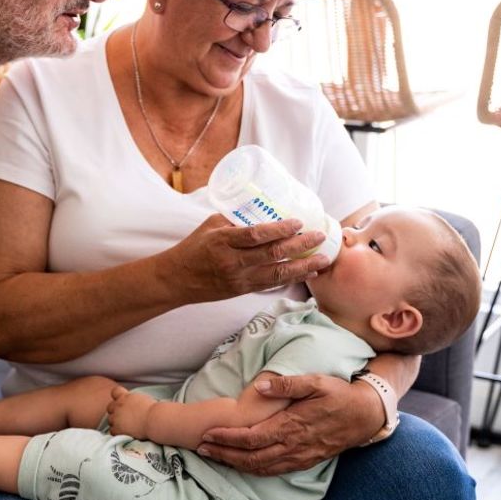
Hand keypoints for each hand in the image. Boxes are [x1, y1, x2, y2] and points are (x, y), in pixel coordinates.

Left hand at [106, 386, 155, 440]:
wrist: (154, 419)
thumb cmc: (154, 410)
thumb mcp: (142, 399)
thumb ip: (134, 400)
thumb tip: (134, 404)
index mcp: (125, 396)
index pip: (115, 391)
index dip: (117, 396)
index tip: (122, 401)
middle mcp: (118, 405)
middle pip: (110, 407)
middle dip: (115, 411)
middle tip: (124, 417)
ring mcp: (116, 417)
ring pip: (110, 420)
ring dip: (116, 423)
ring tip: (126, 427)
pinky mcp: (117, 429)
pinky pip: (112, 431)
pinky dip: (117, 433)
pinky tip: (125, 433)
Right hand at [164, 215, 333, 303]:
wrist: (177, 279)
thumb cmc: (194, 247)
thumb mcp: (210, 225)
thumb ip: (235, 220)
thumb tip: (263, 209)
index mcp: (223, 241)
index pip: (256, 235)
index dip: (280, 229)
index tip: (298, 222)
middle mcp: (232, 261)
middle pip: (272, 254)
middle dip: (300, 245)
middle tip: (319, 236)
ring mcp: (239, 279)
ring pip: (277, 274)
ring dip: (303, 266)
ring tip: (323, 258)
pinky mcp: (242, 290)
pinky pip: (271, 284)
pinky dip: (292, 278)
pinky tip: (308, 272)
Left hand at [196, 374, 383, 475]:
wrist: (365, 416)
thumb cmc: (339, 395)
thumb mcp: (316, 382)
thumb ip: (286, 385)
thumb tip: (258, 386)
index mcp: (291, 426)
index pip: (251, 438)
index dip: (227, 439)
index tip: (207, 435)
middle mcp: (293, 446)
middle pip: (251, 458)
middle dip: (224, 454)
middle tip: (201, 448)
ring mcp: (299, 457)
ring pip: (261, 468)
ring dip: (235, 464)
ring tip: (215, 456)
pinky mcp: (305, 462)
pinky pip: (274, 471)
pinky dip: (254, 469)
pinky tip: (242, 464)